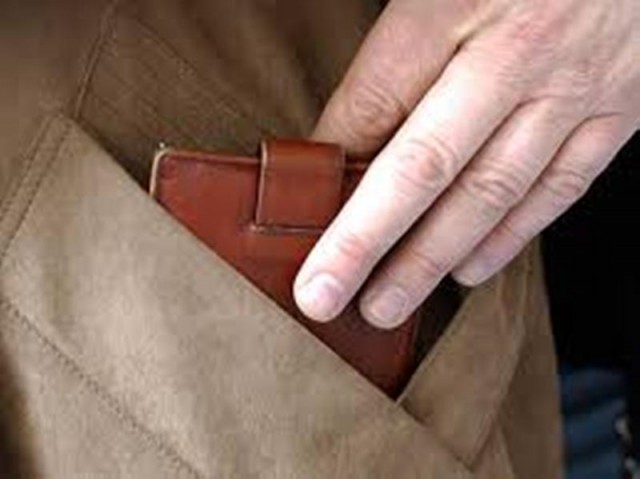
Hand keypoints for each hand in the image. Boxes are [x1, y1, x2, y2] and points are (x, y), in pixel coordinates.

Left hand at [294, 0, 639, 328]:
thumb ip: (401, 35)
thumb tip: (351, 125)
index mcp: (454, 0)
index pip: (374, 100)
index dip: (329, 162)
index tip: (299, 208)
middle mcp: (515, 51)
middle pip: (422, 167)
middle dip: (364, 241)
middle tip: (321, 295)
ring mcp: (572, 85)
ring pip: (489, 194)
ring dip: (430, 259)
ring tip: (384, 306)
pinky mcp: (619, 108)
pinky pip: (558, 189)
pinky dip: (507, 238)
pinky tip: (466, 270)